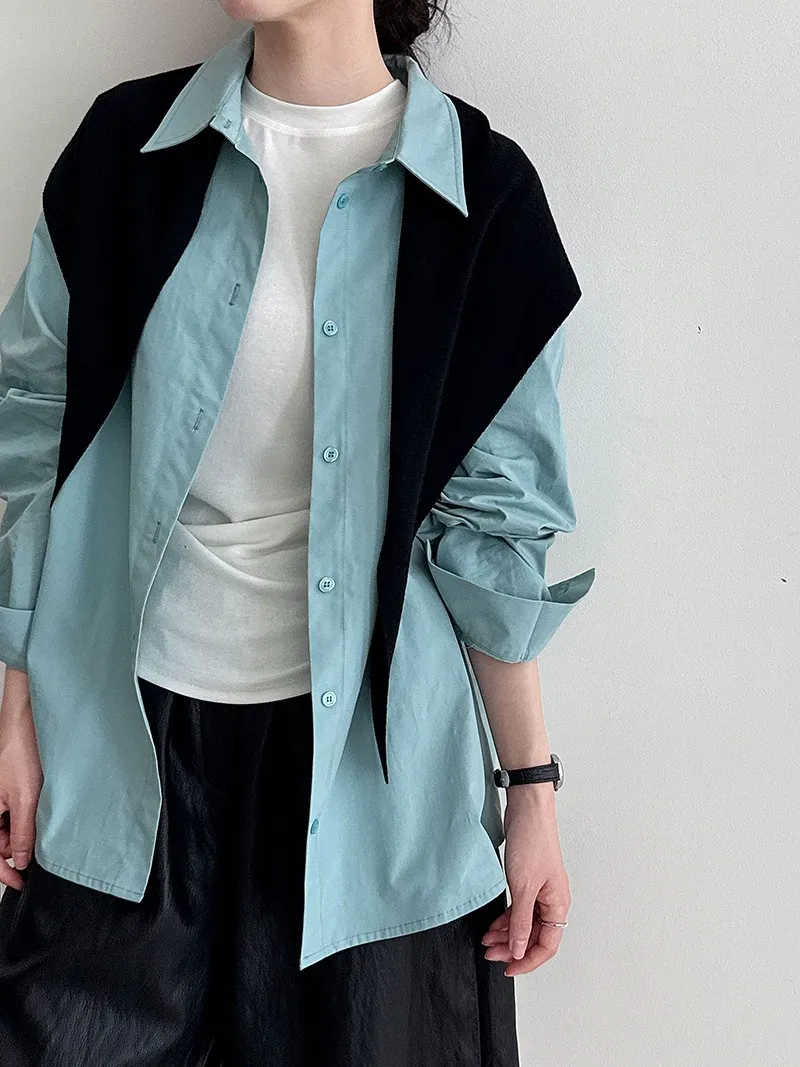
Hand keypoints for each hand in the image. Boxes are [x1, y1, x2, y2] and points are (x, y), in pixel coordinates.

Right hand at [0, 667, 42, 890]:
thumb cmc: (20, 750)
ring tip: (45, 826)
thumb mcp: (24, 798)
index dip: (4, 873)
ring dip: (25, 833)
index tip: (21, 883)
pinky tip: (43, 812)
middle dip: (17, 850)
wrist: (27, 719)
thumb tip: (21, 860)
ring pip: (9, 828)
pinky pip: (14, 812)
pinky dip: (28, 818)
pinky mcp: (8, 787)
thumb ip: (23, 832)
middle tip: (39, 852)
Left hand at [482, 785, 570, 976]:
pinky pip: (519, 909)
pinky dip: (506, 918)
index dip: (527, 960)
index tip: (508, 968)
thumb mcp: (523, 888)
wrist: (527, 810)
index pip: (547, 946)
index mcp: (558, 905)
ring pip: (525, 923)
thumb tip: (518, 949)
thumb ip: (520, 922)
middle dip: (513, 948)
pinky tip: (493, 923)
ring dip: (507, 934)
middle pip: (534, 937)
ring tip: (487, 939)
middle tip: (491, 953)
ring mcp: (540, 891)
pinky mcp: (529, 881)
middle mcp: (552, 901)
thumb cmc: (532, 842)